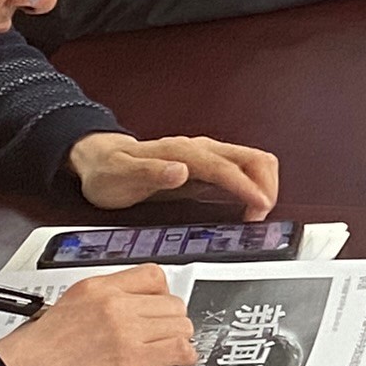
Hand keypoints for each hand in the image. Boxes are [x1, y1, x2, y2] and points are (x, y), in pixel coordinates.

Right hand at [0, 269, 197, 365]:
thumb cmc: (32, 354)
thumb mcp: (66, 309)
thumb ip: (100, 305)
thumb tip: (129, 313)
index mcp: (96, 287)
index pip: (153, 275)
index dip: (163, 295)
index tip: (160, 308)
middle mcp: (113, 303)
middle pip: (171, 302)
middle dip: (172, 321)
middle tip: (165, 335)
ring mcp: (124, 329)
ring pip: (180, 324)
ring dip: (179, 338)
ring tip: (169, 350)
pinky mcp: (130, 359)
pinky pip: (178, 349)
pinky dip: (184, 356)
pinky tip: (178, 362)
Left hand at [68, 130, 279, 217]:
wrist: (99, 159)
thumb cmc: (109, 170)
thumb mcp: (121, 175)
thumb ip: (151, 172)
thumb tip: (180, 170)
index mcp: (182, 151)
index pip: (226, 167)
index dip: (246, 187)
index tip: (258, 207)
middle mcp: (199, 149)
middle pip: (252, 158)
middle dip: (266, 185)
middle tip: (260, 216)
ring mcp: (207, 156)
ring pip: (253, 161)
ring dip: (264, 185)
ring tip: (257, 213)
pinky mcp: (208, 166)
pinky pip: (244, 170)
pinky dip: (255, 185)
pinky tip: (249, 205)